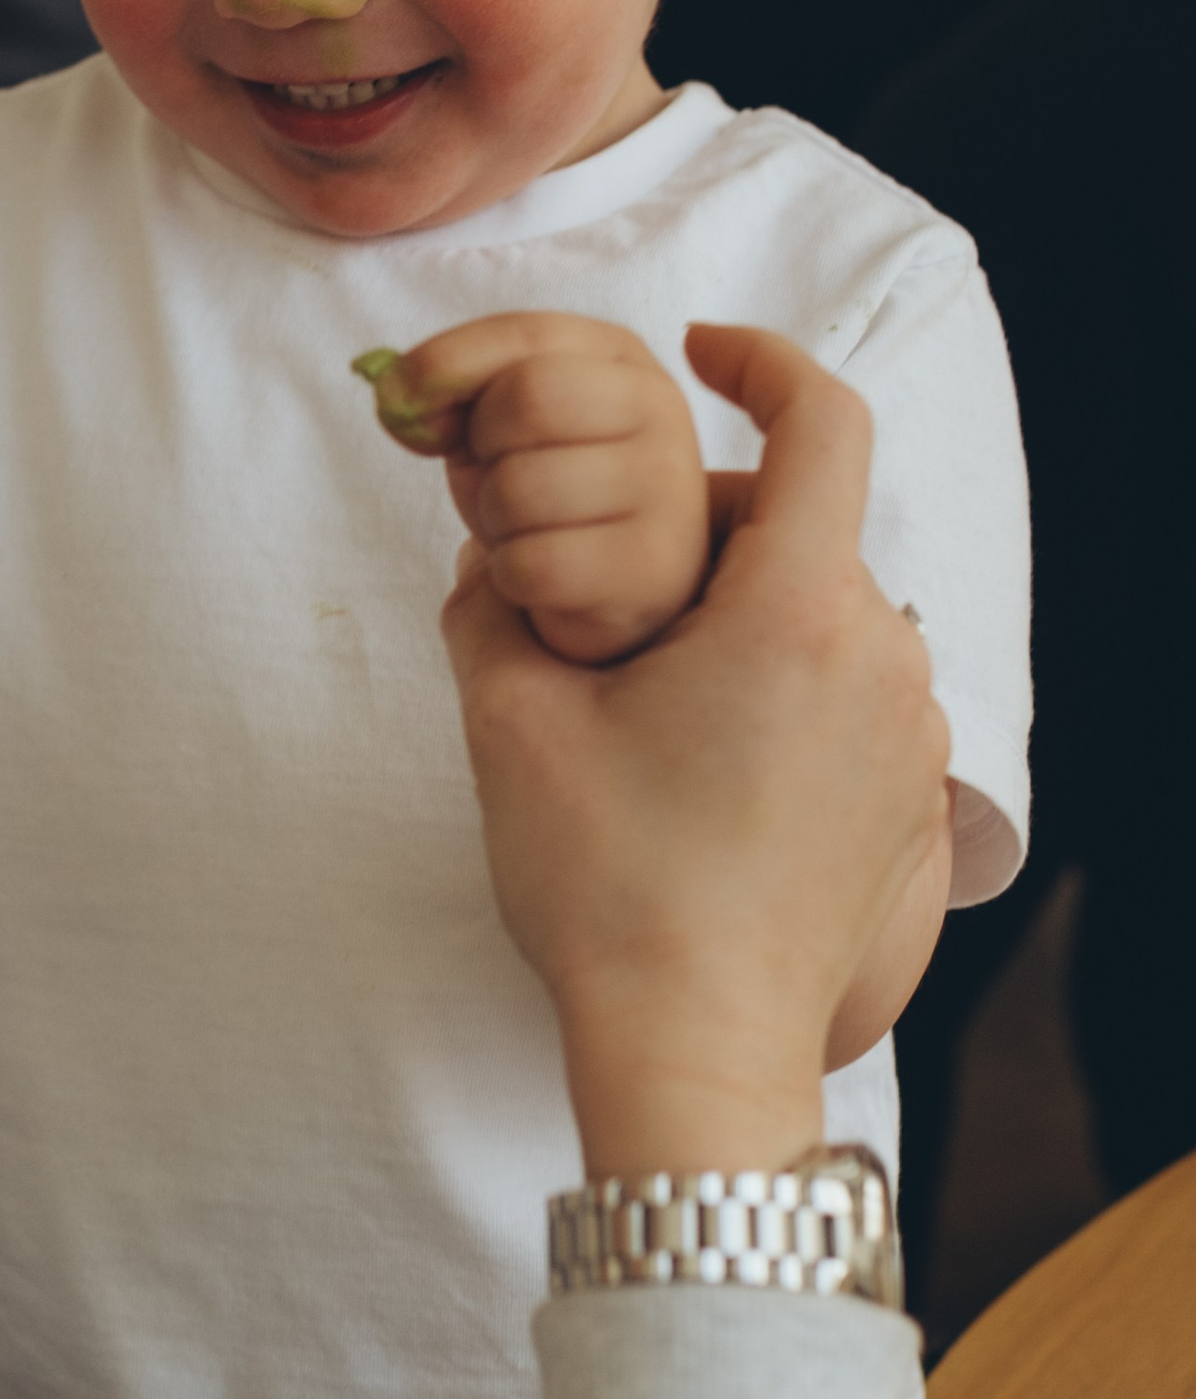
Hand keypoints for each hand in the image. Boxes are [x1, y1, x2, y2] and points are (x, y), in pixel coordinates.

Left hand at [359, 314, 710, 666]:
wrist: (608, 585)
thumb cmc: (547, 487)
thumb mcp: (494, 421)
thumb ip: (450, 388)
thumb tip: (396, 396)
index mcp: (620, 356)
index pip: (525, 334)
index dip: (445, 364)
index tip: (398, 399)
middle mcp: (661, 409)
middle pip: (528, 400)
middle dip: (481, 448)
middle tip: (497, 476)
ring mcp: (668, 489)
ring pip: (520, 488)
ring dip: (494, 519)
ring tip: (526, 528)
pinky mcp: (652, 568)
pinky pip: (530, 564)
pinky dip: (510, 575)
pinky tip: (540, 574)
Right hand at [441, 325, 951, 1180]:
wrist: (697, 1049)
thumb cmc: (607, 887)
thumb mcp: (510, 724)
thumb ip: (490, 605)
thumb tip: (486, 552)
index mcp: (793, 612)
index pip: (821, 422)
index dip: (766, 360)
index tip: (706, 349)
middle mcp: (880, 656)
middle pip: (796, 530)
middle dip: (697, 534)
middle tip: (595, 594)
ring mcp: (909, 734)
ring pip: (820, 615)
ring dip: (735, 617)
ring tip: (638, 691)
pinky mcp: (913, 800)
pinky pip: (846, 694)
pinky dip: (776, 689)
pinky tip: (697, 759)